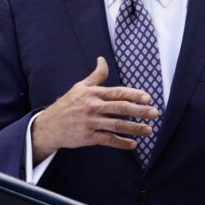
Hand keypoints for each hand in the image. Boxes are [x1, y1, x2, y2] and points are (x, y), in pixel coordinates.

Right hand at [30, 57, 158, 157]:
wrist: (49, 126)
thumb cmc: (67, 105)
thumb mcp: (80, 87)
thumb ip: (95, 76)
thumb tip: (102, 59)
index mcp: (93, 94)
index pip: (118, 92)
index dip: (134, 95)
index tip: (148, 98)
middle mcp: (93, 107)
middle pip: (120, 108)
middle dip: (140, 111)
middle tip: (155, 113)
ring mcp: (91, 122)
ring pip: (117, 125)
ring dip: (134, 128)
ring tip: (149, 130)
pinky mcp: (88, 137)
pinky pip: (108, 140)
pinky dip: (121, 143)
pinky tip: (133, 144)